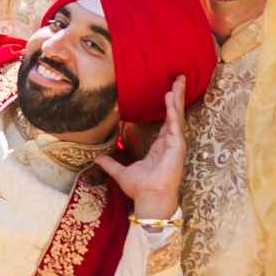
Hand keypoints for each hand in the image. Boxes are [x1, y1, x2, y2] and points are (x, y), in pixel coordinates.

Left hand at [96, 75, 187, 220]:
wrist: (149, 199)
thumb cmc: (140, 188)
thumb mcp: (121, 172)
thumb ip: (111, 164)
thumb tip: (97, 158)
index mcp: (159, 146)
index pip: (166, 120)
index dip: (167, 105)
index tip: (168, 90)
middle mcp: (170, 142)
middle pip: (174, 113)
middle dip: (176, 95)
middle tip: (178, 77)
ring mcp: (175, 143)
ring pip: (176, 115)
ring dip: (177, 97)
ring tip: (177, 79)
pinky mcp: (176, 146)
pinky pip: (174, 123)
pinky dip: (172, 109)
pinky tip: (170, 96)